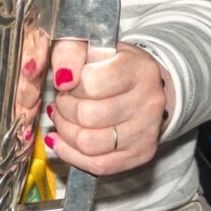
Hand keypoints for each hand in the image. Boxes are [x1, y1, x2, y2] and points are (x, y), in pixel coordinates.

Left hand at [45, 39, 169, 176]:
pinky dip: (71, 154)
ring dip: (65, 132)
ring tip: (62, 118)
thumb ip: (70, 51)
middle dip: (64, 109)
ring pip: (89, 144)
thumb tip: (62, 76)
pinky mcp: (141, 154)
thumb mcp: (92, 46)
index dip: (69, 85)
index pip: (91, 83)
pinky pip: (98, 165)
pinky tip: (61, 140)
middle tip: (61, 101)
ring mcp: (147, 131)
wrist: (144, 86)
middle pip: (87, 116)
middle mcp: (149, 102)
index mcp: (140, 69)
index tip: (65, 82)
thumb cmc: (114, 64)